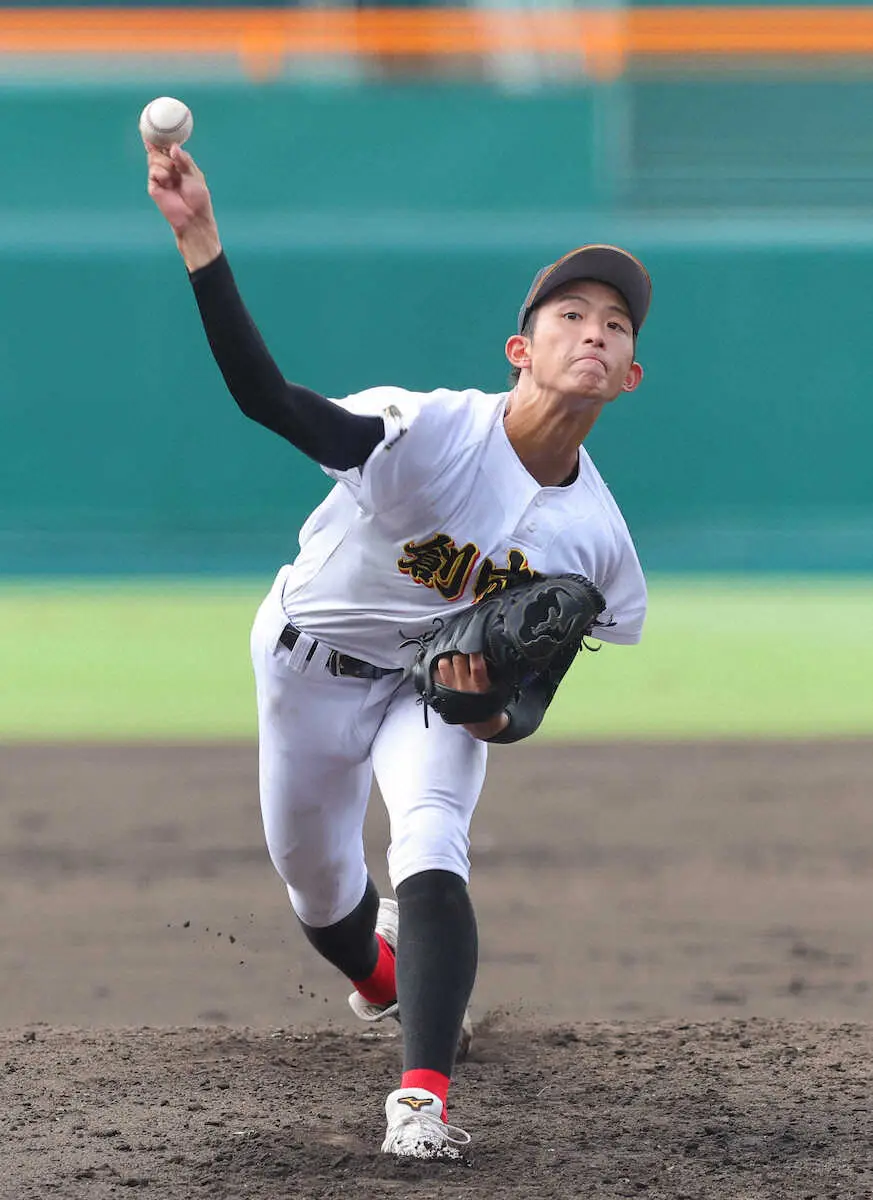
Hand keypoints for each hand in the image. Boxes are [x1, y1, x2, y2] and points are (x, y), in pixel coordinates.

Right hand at [145, 141, 220, 270]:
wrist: (193, 217)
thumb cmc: (198, 198)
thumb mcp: (195, 175)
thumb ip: (184, 160)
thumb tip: (173, 147)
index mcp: (179, 165)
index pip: (167, 148)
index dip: (161, 138)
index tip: (157, 127)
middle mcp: (168, 169)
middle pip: (158, 150)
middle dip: (163, 151)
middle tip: (173, 161)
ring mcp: (159, 177)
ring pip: (154, 158)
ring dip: (165, 165)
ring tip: (173, 178)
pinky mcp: (153, 185)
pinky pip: (154, 170)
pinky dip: (162, 174)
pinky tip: (168, 182)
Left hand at [435, 652, 508, 740]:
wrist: (481, 726)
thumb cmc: (491, 707)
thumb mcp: (500, 691)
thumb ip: (497, 674)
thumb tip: (495, 654)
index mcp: (480, 686)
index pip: (477, 667)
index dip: (476, 653)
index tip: (476, 642)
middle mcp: (464, 686)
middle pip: (458, 660)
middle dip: (462, 650)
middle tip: (466, 646)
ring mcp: (451, 689)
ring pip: (444, 665)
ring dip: (449, 657)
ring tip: (453, 654)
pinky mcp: (443, 692)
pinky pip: (435, 675)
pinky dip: (439, 667)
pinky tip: (444, 664)